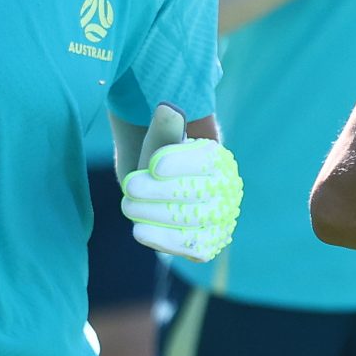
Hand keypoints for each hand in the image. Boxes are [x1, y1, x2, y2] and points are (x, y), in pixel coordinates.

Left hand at [124, 134, 243, 260]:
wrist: (164, 199)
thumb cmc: (162, 167)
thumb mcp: (160, 144)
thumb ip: (164, 129)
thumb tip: (167, 109)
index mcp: (219, 160)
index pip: (206, 160)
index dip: (181, 163)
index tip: (154, 166)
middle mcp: (227, 190)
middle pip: (195, 192)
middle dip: (157, 191)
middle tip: (128, 188)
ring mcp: (221, 219)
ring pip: (190, 220)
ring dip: (154, 214)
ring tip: (128, 206)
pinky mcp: (209, 243)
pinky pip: (190, 246)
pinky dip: (163, 240)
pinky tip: (140, 231)